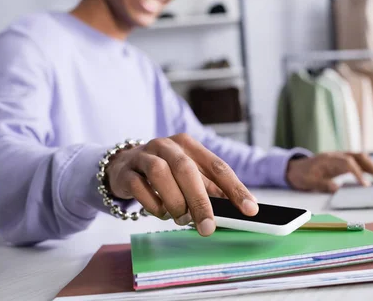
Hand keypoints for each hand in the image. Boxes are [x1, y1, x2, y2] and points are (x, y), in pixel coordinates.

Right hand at [104, 133, 258, 235]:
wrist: (123, 166)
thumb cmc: (166, 173)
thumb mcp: (190, 176)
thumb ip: (210, 190)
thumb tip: (236, 211)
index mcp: (190, 145)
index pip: (218, 166)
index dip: (235, 189)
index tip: (250, 210)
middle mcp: (168, 145)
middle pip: (187, 169)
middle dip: (199, 201)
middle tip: (207, 227)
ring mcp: (144, 155)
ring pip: (160, 173)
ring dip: (174, 201)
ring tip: (180, 218)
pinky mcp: (126, 171)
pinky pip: (139, 186)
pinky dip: (153, 204)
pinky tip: (160, 212)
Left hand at [285, 152, 372, 192]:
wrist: (294, 168)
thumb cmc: (302, 175)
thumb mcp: (309, 182)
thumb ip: (323, 184)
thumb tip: (338, 188)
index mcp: (328, 159)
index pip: (348, 163)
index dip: (358, 173)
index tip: (366, 185)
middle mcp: (336, 155)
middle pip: (359, 156)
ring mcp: (340, 156)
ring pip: (361, 157)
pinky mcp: (342, 160)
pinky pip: (359, 161)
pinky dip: (369, 167)